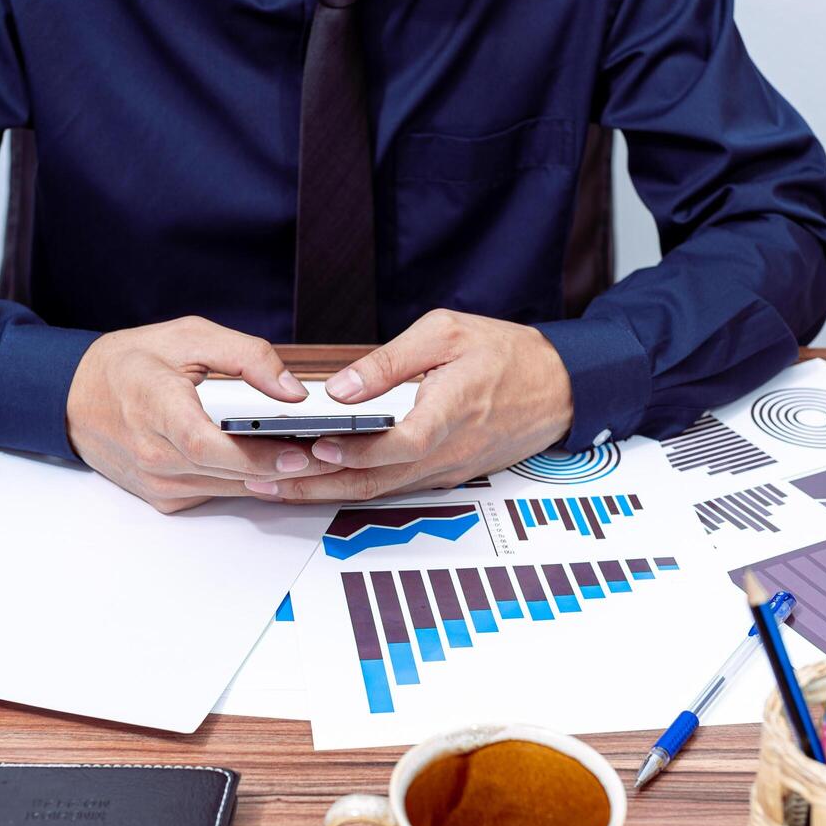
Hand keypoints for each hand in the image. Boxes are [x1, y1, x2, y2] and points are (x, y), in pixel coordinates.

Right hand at [66, 317, 337, 511]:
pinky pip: (217, 492)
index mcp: (154, 407)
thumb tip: (293, 390)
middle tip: (332, 454)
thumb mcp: (188, 335)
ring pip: (229, 488)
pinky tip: (278, 465)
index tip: (300, 452)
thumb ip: (246, 356)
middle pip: (228, 472)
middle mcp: (153, 454)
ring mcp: (157, 481)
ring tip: (319, 458)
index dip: (258, 455)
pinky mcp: (164, 497)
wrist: (75, 396)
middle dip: (286, 468)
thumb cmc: (130, 362)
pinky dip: (249, 480)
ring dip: (275, 479)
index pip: (209, 446)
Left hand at [257, 309, 573, 502]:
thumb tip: (343, 386)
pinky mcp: (444, 475)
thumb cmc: (507, 354)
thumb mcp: (447, 333)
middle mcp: (447, 451)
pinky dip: (351, 486)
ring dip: (324, 492)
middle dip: (315, 484)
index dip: (358, 450)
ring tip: (274, 484)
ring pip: (378, 489)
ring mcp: (445, 469)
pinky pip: (392, 486)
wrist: (559, 388)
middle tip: (265, 479)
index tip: (318, 449)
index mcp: (450, 411)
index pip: (401, 443)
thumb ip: (392, 360)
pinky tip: (317, 481)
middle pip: (375, 479)